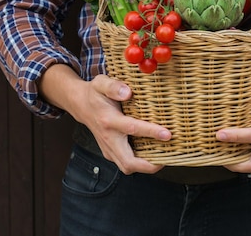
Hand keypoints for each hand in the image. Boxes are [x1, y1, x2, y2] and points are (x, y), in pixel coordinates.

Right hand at [38, 65, 170, 174]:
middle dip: (150, 165)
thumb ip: (114, 86)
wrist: (81, 105)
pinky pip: (126, 163)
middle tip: (169, 158)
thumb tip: (128, 92)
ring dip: (146, 166)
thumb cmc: (95, 93)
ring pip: (127, 167)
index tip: (168, 134)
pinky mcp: (110, 153)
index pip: (132, 129)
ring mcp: (108, 149)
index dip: (151, 132)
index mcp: (108, 120)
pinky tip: (154, 155)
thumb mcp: (101, 83)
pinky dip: (140, 163)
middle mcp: (108, 138)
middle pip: (128, 162)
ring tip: (165, 158)